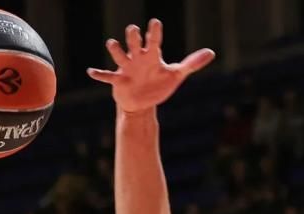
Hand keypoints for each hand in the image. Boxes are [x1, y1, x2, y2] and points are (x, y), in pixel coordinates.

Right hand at [87, 19, 214, 111]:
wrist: (143, 101)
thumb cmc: (159, 83)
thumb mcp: (176, 74)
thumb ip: (192, 63)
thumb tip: (211, 52)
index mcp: (152, 55)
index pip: (154, 40)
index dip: (154, 32)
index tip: (155, 23)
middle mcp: (138, 58)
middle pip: (134, 43)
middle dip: (133, 37)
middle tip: (134, 29)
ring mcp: (126, 69)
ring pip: (119, 56)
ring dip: (115, 50)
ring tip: (112, 43)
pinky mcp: (118, 81)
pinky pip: (107, 77)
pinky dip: (100, 75)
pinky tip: (91, 72)